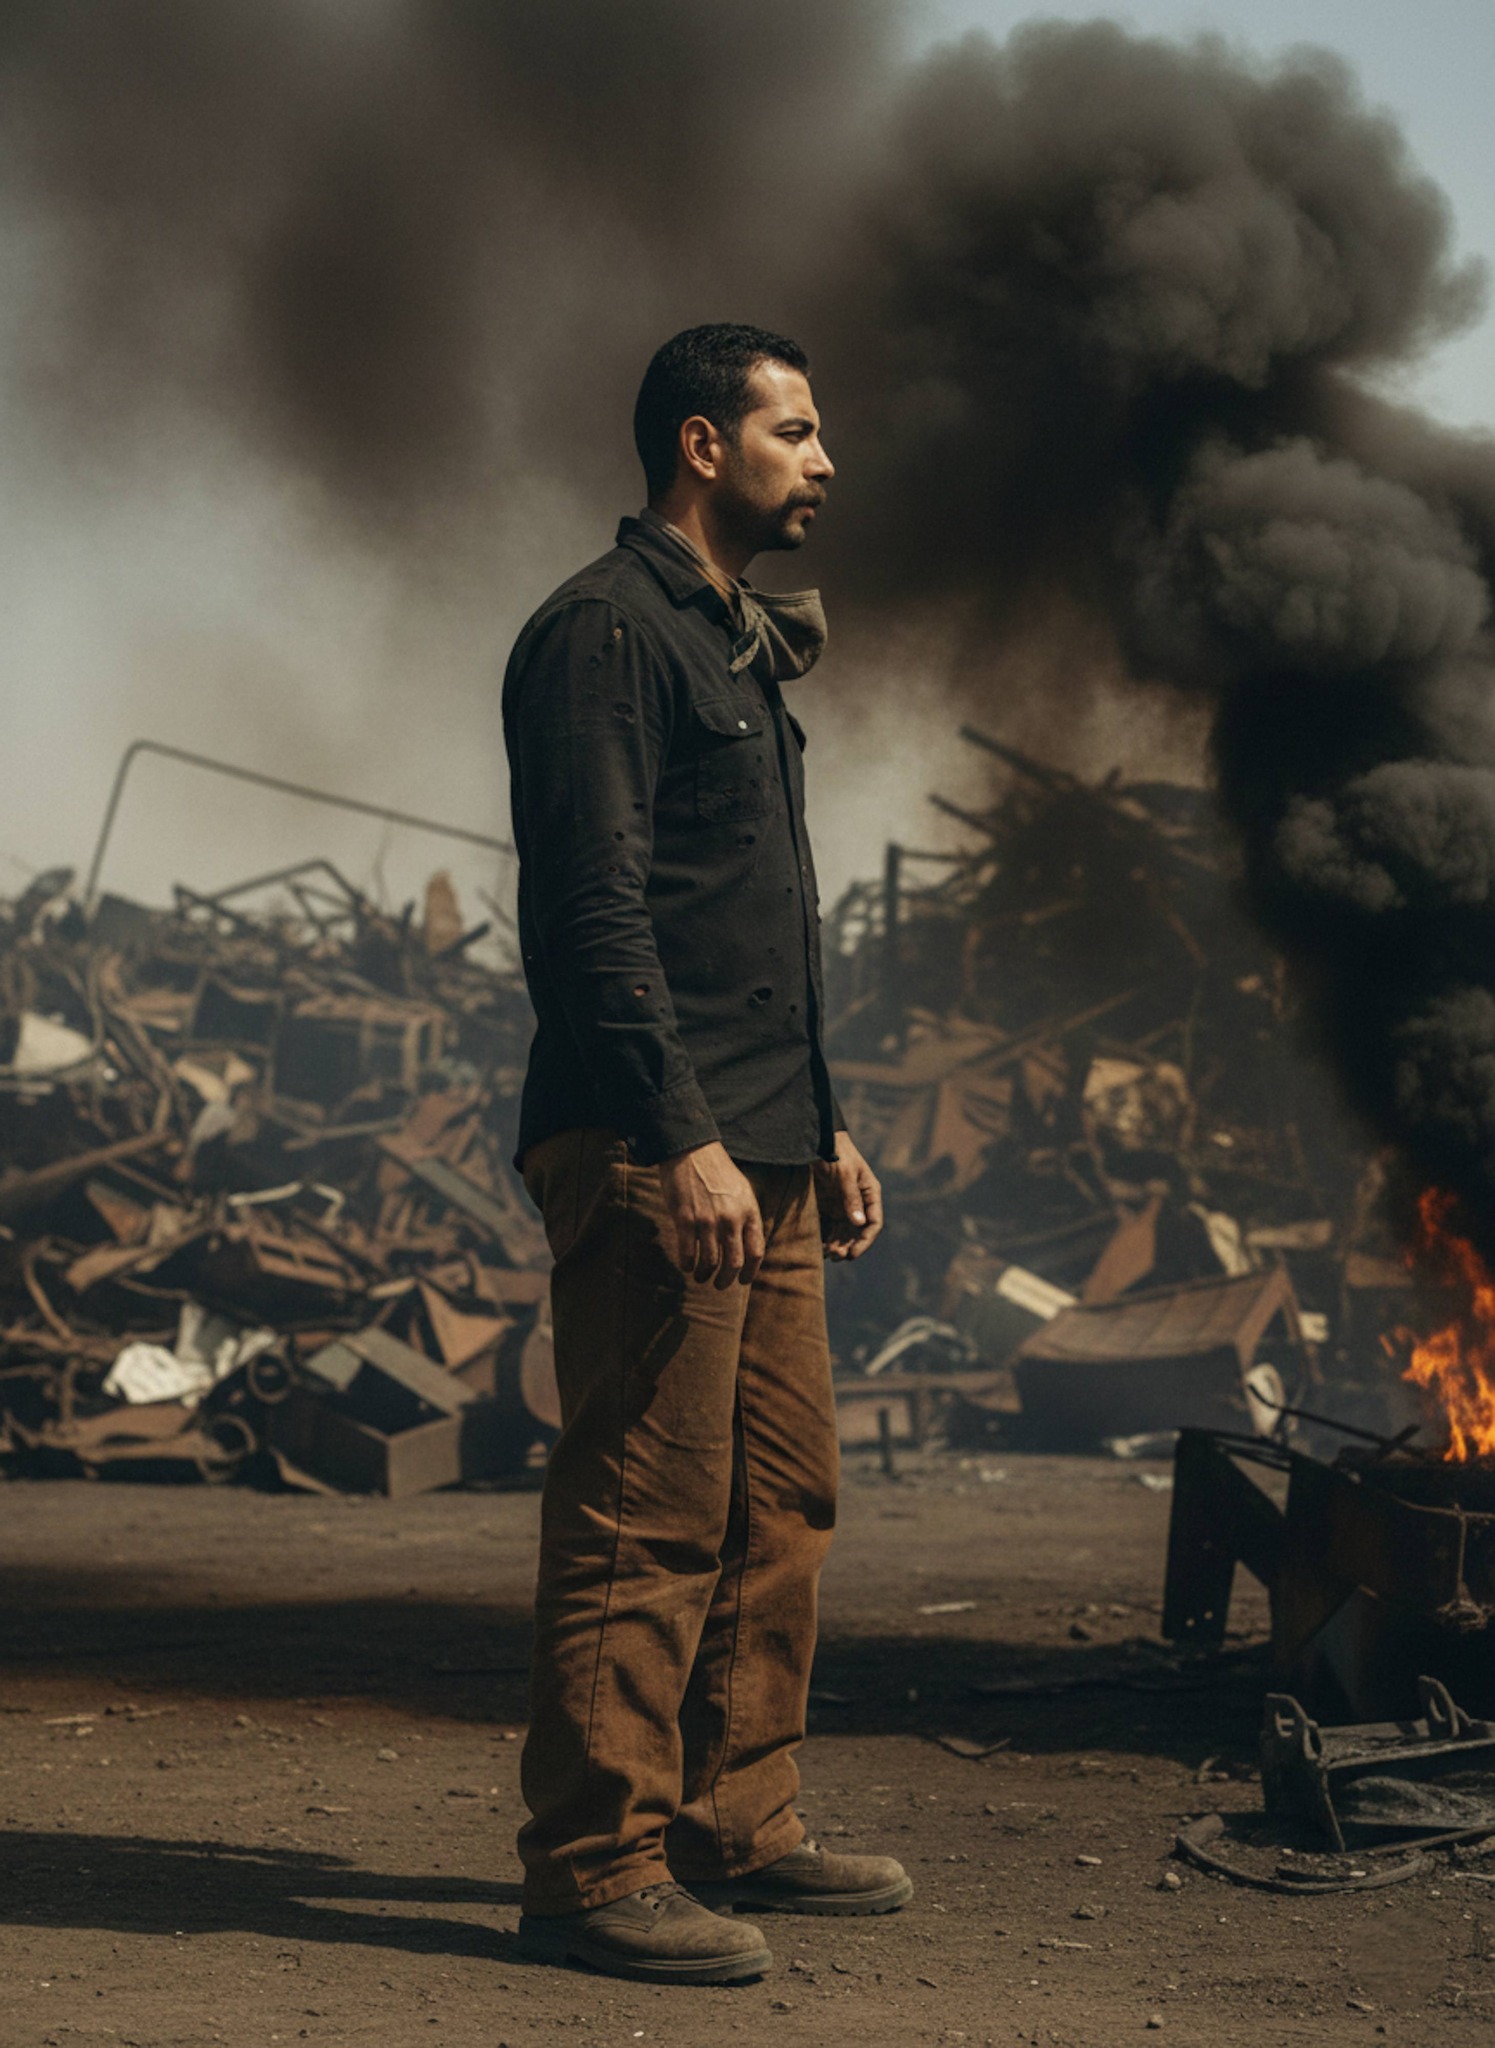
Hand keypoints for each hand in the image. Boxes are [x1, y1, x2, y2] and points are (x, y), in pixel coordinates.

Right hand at [658, 1141, 765, 1288]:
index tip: (742, 1281)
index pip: (756, 1252)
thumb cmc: (717, 1172)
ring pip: (710, 1262)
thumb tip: (747, 1246)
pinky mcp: (685, 1219)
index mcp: (749, 1212)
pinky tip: (685, 1264)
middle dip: (726, 1280)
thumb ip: (746, 1217)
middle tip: (719, 1284)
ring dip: (704, 1274)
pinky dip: (686, 1264)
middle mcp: (731, 1219)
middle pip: (734, 1263)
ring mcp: (708, 1220)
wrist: (692, 1150)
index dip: (749, 1273)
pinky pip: (687, 1253)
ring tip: (700, 1276)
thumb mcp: (742, 1192)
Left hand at [814, 1132, 882, 1260]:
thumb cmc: (835, 1152)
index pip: (873, 1223)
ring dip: (836, 1245)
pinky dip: (824, 1238)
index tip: (852, 1254)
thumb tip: (859, 1223)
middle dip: (848, 1246)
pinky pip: (827, 1227)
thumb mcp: (845, 1174)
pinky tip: (817, 1246)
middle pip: (857, 1232)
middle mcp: (858, 1203)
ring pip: (842, 1233)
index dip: (865, 1241)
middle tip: (836, 1256)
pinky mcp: (826, 1206)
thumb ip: (851, 1198)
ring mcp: (841, 1205)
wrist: (815, 1139)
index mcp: (869, 1193)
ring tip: (826, 1253)